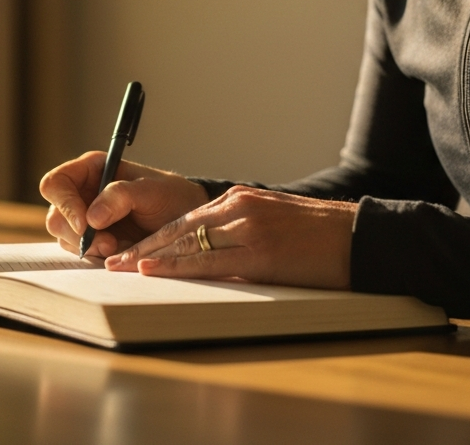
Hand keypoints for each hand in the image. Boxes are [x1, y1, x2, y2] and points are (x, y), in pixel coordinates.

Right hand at [40, 152, 208, 257]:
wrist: (186, 224)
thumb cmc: (170, 197)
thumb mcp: (151, 190)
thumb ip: (121, 195)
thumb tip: (91, 217)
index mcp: (92, 169)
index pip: (56, 183)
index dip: (64, 203)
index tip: (85, 224)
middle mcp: (83, 192)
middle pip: (55, 215)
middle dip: (77, 234)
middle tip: (108, 244)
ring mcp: (84, 218)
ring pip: (64, 237)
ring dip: (88, 247)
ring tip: (118, 246)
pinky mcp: (92, 240)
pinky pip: (79, 252)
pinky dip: (95, 256)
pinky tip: (118, 251)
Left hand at [104, 186, 356, 288]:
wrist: (358, 236)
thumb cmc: (319, 236)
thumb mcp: (273, 223)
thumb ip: (240, 231)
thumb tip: (210, 254)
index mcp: (241, 198)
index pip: (187, 218)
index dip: (155, 236)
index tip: (131, 251)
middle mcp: (239, 206)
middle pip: (179, 227)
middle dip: (143, 245)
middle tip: (111, 259)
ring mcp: (248, 226)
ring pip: (186, 241)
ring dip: (150, 257)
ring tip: (121, 267)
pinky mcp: (259, 251)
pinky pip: (208, 260)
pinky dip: (176, 266)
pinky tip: (153, 270)